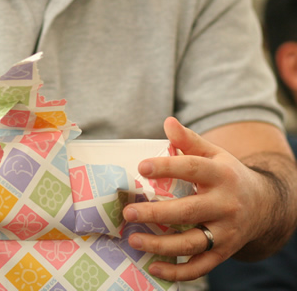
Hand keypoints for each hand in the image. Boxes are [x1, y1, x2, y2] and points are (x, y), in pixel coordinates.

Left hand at [122, 117, 272, 280]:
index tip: (141, 167)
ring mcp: (226, 231)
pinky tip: (152, 267)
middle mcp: (225, 205)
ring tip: (132, 240)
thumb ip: (189, 140)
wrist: (263, 205)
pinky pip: (200, 267)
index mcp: (221, 176)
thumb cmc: (227, 175)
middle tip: (128, 212)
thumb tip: (168, 122)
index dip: (167, 167)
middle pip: (188, 211)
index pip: (193, 169)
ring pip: (191, 243)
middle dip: (156, 214)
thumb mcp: (213, 154)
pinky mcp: (223, 252)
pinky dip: (177, 271)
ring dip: (160, 245)